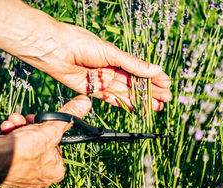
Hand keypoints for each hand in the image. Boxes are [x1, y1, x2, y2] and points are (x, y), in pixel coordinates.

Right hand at [0, 95, 90, 187]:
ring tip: (11, 124)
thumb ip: (68, 116)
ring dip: (17, 131)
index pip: (56, 145)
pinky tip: (3, 133)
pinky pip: (10, 155)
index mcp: (56, 172)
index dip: (47, 130)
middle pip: (39, 145)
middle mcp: (40, 180)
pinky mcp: (5, 177)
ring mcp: (22, 180)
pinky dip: (7, 141)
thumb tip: (85, 102)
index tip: (39, 122)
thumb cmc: (22, 149)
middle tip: (24, 121)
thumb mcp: (50, 128)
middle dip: (30, 128)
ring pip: (23, 148)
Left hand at [37, 22, 171, 110]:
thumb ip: (133, 64)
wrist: (55, 50)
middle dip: (151, 91)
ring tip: (155, 107)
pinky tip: (136, 109)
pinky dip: (124, 104)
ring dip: (141, 100)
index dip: (154, 77)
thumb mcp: (111, 53)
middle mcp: (111, 69)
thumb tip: (155, 69)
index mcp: (117, 57)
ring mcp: (103, 80)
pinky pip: (111, 99)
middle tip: (165, 99)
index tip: (167, 84)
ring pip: (126, 93)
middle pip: (135, 83)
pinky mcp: (92, 90)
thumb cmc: (81, 43)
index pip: (140, 69)